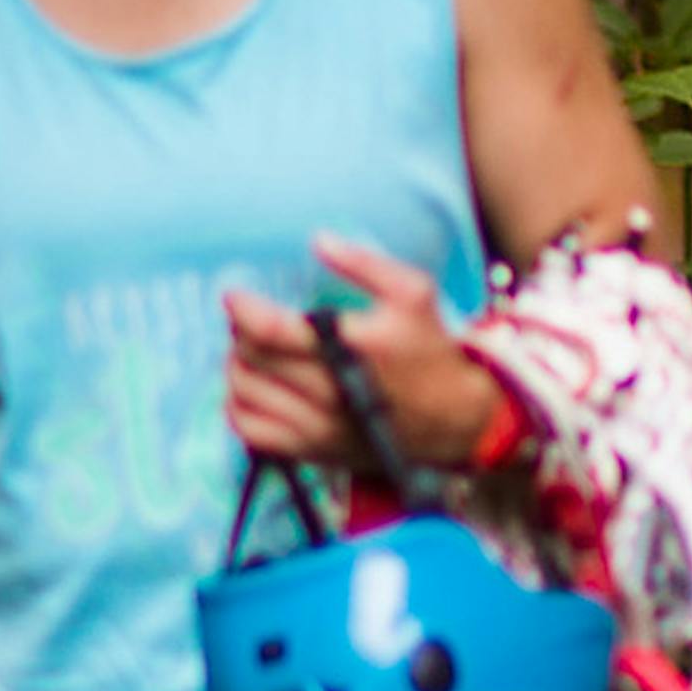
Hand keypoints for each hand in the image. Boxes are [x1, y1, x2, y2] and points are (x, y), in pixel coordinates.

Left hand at [226, 236, 493, 473]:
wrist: (456, 419)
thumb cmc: (431, 351)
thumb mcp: (414, 293)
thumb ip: (365, 264)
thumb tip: (318, 240)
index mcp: (350, 348)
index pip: (270, 330)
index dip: (241, 310)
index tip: (235, 297)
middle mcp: (329, 391)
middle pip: (251, 359)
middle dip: (239, 334)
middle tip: (249, 322)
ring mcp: (318, 426)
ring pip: (244, 394)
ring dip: (237, 367)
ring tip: (251, 353)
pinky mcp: (314, 450)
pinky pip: (251, 432)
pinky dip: (237, 408)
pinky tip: (252, 390)